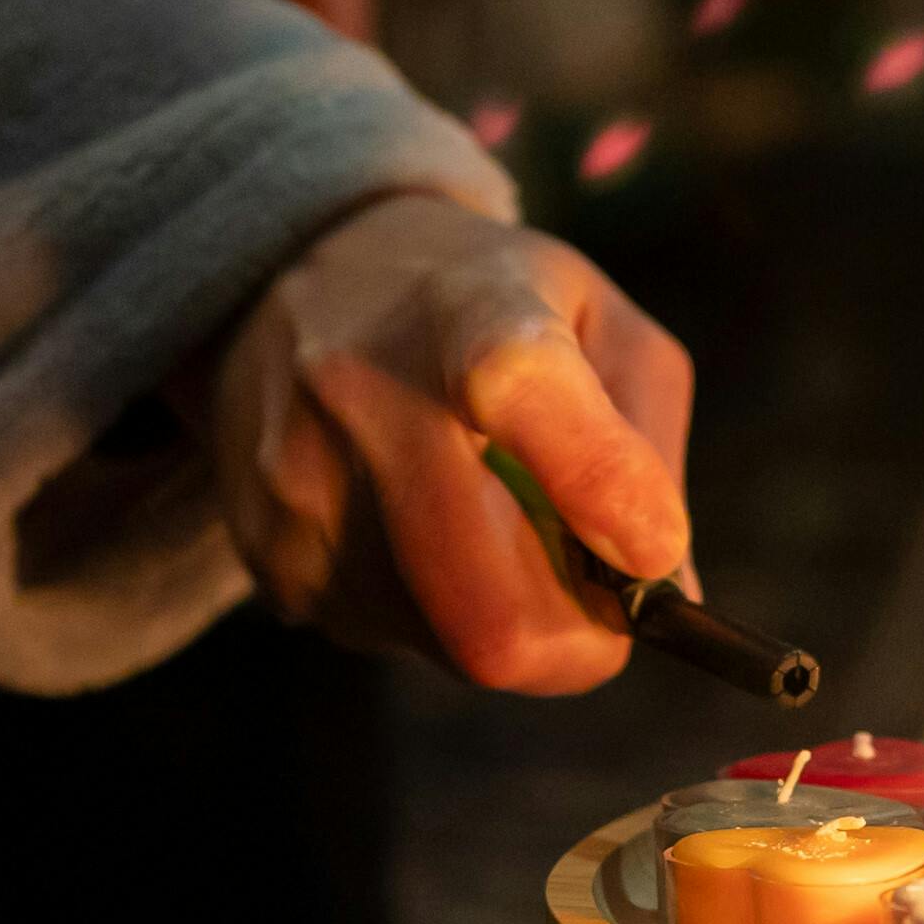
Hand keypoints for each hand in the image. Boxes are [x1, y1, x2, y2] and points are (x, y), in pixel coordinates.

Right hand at [208, 194, 695, 693]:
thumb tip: (659, 588)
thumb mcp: (597, 319)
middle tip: (599, 587)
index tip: (649, 551)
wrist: (297, 276)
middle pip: (489, 612)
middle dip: (578, 637)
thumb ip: (648, 449)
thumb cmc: (482, 306)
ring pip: (454, 647)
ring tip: (487, 518)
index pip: (521, 390)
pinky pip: (396, 642)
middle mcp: (364, 395)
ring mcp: (299, 486)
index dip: (598, 488)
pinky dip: (439, 611)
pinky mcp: (264, 554)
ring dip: (507, 615)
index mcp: (473, 314)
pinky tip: (420, 525)